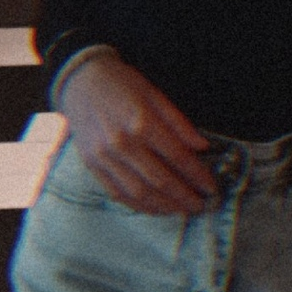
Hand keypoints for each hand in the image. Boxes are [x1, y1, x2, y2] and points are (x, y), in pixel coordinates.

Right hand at [56, 52, 220, 213]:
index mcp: (142, 122)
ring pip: (139, 192)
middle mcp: (123, 143)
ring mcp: (105, 157)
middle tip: (200, 206)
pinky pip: (118, 194)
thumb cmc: (122, 84)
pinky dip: (139, 205)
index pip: (177, 156)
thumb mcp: (155, 95)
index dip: (197, 175)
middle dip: (184, 196)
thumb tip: (203, 146)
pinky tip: (155, 208)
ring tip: (181, 210)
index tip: (210, 187)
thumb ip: (179, 123)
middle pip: (160, 180)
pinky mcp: (92, 166)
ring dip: (164, 206)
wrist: (81, 81)